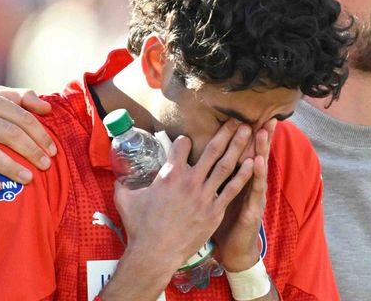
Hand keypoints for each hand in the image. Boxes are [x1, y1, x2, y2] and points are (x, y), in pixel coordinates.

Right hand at [111, 121, 254, 285]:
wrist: (155, 253)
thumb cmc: (139, 227)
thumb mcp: (125, 199)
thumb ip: (122, 183)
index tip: (187, 141)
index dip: (184, 141)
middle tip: (237, 118)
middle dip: (225, 131)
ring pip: (226, 164)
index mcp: (169, 173)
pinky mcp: (214, 211)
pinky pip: (232, 189)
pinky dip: (243, 175)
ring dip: (238, 146)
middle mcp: (190, 180)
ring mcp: (204, 195)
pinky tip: (254, 162)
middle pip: (212, 149)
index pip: (181, 145)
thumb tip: (116, 175)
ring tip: (248, 131)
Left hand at [213, 119, 276, 271]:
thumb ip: (214, 176)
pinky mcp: (252, 210)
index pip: (244, 152)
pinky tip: (256, 162)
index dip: (247, 134)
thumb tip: (198, 157)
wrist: (234, 250)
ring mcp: (254, 197)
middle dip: (260, 135)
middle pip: (255, 155)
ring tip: (262, 132)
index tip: (246, 113)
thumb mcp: (220, 194)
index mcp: (239, 179)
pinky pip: (254, 191)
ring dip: (261, 149)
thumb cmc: (224, 221)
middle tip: (263, 114)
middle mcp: (250, 185)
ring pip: (258, 169)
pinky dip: (256, 175)